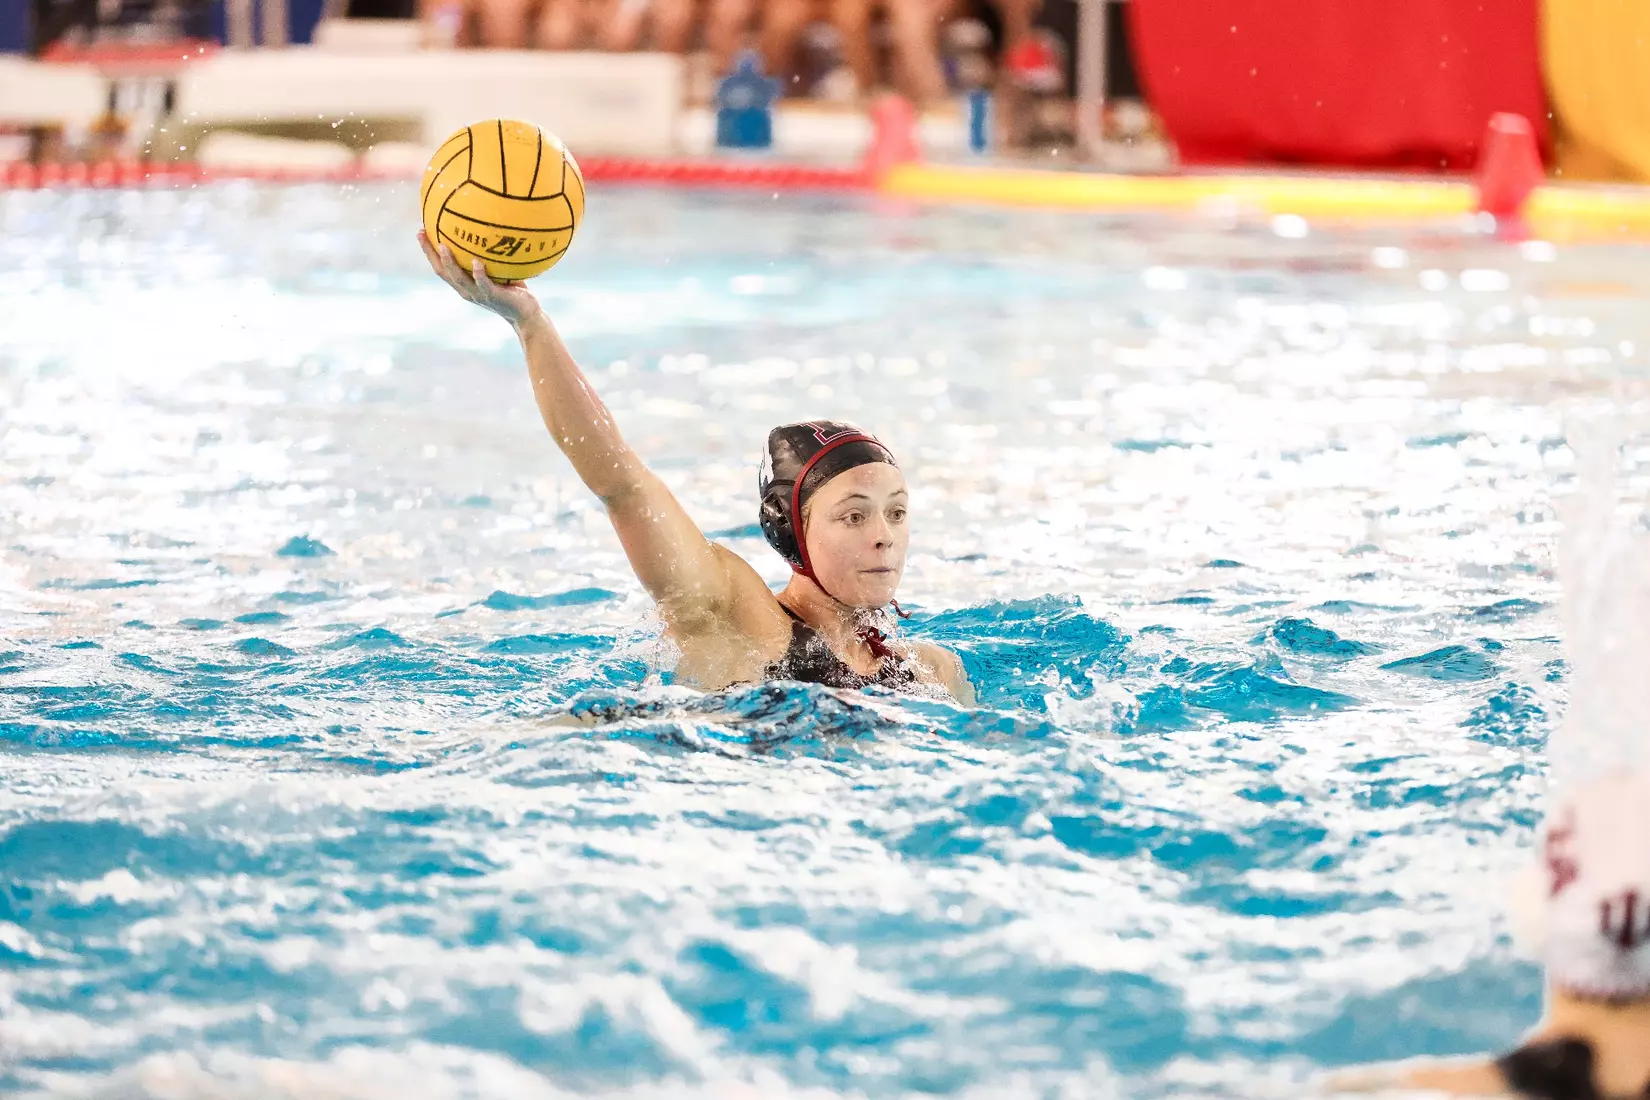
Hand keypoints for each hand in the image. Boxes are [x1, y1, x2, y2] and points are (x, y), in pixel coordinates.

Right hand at [417, 230, 542, 328]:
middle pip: (442, 271)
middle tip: (421, 234)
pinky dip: (479, 274)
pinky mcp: (493, 297)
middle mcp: (466, 290)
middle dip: (430, 253)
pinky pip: (484, 284)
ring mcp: (479, 294)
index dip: (428, 251)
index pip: (440, 267)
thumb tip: (488, 227)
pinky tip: (476, 262)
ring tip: (443, 246)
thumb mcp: (497, 270)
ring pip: (459, 278)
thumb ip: (489, 256)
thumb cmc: (512, 289)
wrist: (526, 314)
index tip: (420, 232)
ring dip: (449, 262)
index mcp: (463, 284)